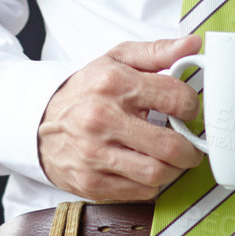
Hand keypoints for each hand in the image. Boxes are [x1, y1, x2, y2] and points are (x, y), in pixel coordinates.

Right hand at [37, 35, 206, 200]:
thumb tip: (194, 44)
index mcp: (114, 83)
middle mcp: (103, 119)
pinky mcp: (91, 182)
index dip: (192, 106)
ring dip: (174, 169)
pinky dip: (152, 183)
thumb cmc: (88, 89)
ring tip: (172, 158)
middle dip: (191, 149)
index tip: (189, 110)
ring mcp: (95, 154)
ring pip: (157, 173)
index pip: (175, 98)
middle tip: (191, 145)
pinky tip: (147, 168)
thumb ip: (158, 51)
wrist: (40, 121)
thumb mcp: (118, 59)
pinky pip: (140, 192)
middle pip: (170, 145)